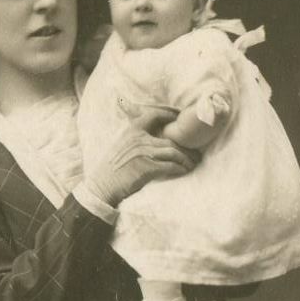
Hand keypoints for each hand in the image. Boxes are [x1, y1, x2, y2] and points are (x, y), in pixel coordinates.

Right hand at [85, 100, 199, 206]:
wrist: (102, 186)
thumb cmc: (113, 167)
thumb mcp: (122, 145)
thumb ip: (136, 137)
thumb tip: (155, 134)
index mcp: (132, 130)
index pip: (154, 115)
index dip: (170, 115)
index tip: (181, 119)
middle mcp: (138, 139)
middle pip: (171, 139)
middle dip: (187, 147)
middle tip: (196, 153)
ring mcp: (143, 153)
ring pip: (174, 152)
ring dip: (187, 159)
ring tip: (193, 163)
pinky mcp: (147, 168)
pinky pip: (171, 166)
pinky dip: (180, 168)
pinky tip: (184, 171)